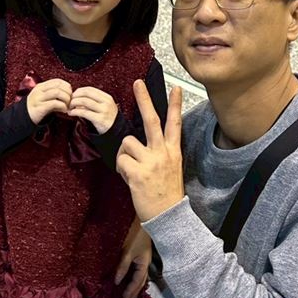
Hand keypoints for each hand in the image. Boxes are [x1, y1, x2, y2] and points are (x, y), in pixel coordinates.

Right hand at [26, 78, 71, 124]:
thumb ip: (55, 94)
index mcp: (41, 86)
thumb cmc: (37, 107)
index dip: (66, 86)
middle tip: (71, 100)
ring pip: (57, 92)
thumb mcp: (45, 98)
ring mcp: (39, 99)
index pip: (57, 81)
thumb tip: (70, 94)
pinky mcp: (40, 108)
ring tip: (68, 105)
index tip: (70, 93)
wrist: (24, 118)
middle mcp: (39, 91)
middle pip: (58, 85)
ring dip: (66, 99)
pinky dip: (63, 106)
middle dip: (68, 93)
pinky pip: (54, 103)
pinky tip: (64, 110)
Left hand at [68, 86, 117, 134]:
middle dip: (75, 96)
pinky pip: (84, 113)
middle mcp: (106, 102)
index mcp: (106, 97)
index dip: (79, 91)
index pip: (89, 89)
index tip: (73, 95)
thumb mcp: (104, 106)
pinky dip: (75, 112)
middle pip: (86, 93)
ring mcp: (104, 110)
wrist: (116, 131)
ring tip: (69, 107)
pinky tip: (71, 113)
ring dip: (74, 103)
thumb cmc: (107, 118)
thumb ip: (93, 101)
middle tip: (69, 101)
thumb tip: (77, 96)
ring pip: (84, 101)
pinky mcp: (100, 119)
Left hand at [114, 218, 151, 297]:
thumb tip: (117, 282)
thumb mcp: (128, 252)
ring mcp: (144, 260)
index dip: (130, 292)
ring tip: (130, 297)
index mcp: (143, 265)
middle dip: (134, 294)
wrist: (144, 221)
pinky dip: (135, 280)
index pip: (136, 282)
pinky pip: (139, 273)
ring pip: (141, 279)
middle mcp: (145, 264)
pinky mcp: (142, 257)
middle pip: (140, 283)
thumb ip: (123, 267)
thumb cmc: (136, 235)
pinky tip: (132, 281)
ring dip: (135, 288)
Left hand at [117, 82, 183, 222]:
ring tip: (131, 168)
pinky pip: (121, 161)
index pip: (175, 123)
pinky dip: (121, 168)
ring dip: (124, 154)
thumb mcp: (171, 168)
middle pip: (152, 120)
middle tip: (137, 82)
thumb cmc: (166, 192)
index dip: (175, 105)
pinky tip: (128, 178)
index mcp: (173, 151)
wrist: (169, 216)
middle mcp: (163, 153)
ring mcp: (151, 162)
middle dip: (144, 99)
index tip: (176, 87)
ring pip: (127, 143)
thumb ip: (159, 152)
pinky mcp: (138, 173)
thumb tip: (140, 142)